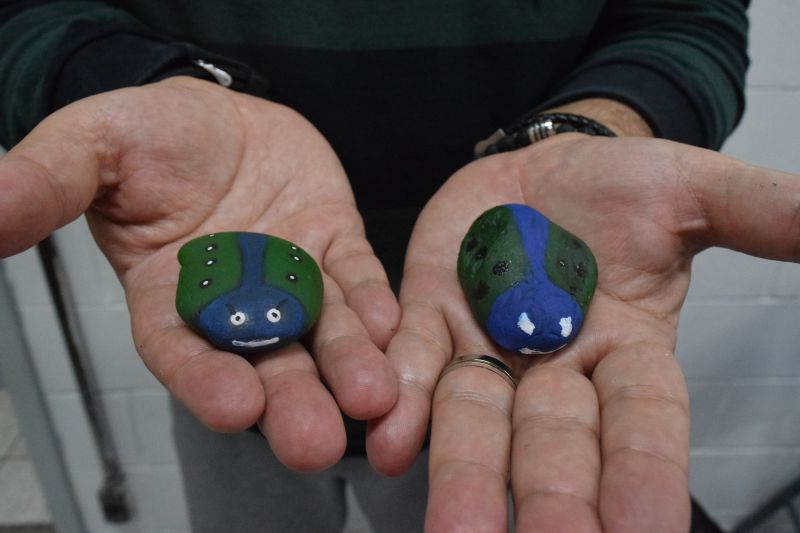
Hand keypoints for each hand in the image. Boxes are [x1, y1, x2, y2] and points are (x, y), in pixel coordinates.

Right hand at [0, 76, 398, 470]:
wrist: (217, 115)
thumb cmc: (150, 135)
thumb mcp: (92, 146)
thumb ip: (49, 181)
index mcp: (169, 295)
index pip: (181, 350)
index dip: (203, 378)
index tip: (231, 406)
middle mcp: (235, 302)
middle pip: (263, 362)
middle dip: (290, 401)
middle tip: (315, 441)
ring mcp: (290, 277)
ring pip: (321, 331)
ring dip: (348, 365)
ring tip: (372, 397)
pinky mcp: (333, 245)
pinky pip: (356, 278)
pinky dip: (371, 303)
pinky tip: (389, 325)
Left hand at [368, 134, 799, 530]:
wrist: (541, 170)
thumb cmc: (620, 189)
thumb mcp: (690, 192)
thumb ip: (754, 214)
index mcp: (628, 350)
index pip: (644, 422)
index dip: (646, 474)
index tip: (646, 532)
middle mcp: (556, 368)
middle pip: (555, 443)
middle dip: (551, 496)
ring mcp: (489, 346)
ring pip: (477, 421)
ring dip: (464, 474)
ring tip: (456, 530)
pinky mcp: (433, 317)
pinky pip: (418, 364)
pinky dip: (406, 401)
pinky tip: (391, 441)